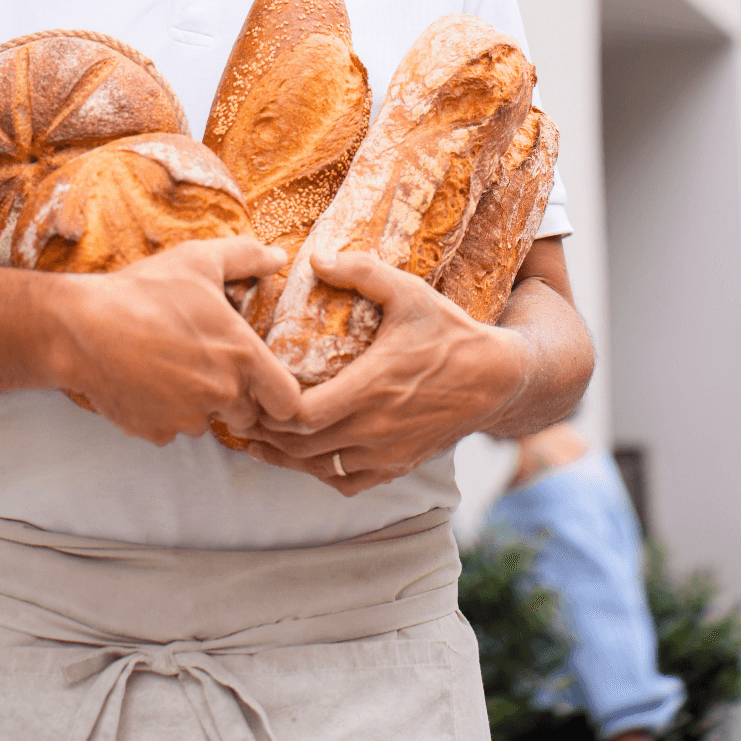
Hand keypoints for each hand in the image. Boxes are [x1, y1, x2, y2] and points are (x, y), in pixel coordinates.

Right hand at [43, 237, 302, 445]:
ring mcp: (188, 419)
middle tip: (209, 365)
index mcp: (242, 355)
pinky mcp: (156, 433)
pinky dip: (165, 413)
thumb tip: (279, 256)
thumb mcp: (198, 260)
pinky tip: (147, 381)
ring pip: (208, 422)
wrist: (81, 328)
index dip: (280, 394)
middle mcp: (222, 394)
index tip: (262, 380)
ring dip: (199, 404)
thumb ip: (246, 257)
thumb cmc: (143, 290)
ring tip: (172, 366)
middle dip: (236, 397)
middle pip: (248, 416)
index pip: (289, 403)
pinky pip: (172, 430)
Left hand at [241, 250, 527, 495]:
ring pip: (317, 468)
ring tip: (260, 431)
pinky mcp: (397, 466)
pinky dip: (320, 471)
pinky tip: (307, 449)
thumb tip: (314, 258)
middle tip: (242, 408)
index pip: (301, 415)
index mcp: (371, 387)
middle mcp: (375, 429)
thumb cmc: (450, 333)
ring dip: (286, 453)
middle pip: (299, 446)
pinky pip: (346, 483)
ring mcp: (387, 454)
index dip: (270, 407)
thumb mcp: (409, 291)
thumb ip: (362, 271)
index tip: (254, 386)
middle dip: (266, 429)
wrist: (499, 379)